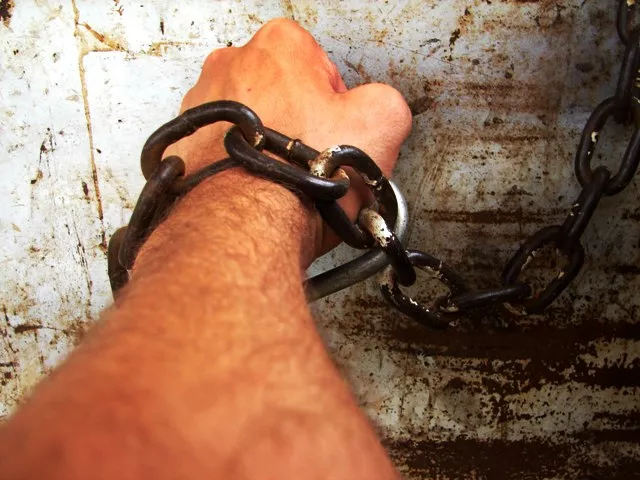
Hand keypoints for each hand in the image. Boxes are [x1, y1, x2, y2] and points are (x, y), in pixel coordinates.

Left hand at [165, 18, 411, 255]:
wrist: (246, 224)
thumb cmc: (299, 175)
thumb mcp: (381, 124)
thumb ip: (387, 101)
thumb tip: (379, 109)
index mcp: (280, 46)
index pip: (325, 72)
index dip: (340, 110)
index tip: (339, 136)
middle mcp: (231, 66)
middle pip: (286, 97)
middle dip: (302, 126)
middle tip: (316, 160)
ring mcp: (203, 106)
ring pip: (256, 126)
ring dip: (272, 148)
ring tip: (288, 180)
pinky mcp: (188, 143)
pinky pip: (230, 152)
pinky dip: (245, 167)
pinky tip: (262, 188)